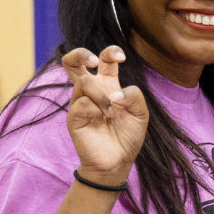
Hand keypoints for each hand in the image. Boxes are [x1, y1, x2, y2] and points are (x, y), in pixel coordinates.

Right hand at [59, 46, 147, 186]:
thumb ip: (135, 97)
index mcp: (108, 86)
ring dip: (101, 95)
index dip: (110, 52)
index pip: (104, 61)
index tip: (120, 57)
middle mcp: (91, 91)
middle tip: (94, 61)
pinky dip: (95, 109)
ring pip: (84, 82)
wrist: (118, 161)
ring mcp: (80, 102)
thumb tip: (116, 93)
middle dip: (81, 54)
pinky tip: (101, 120)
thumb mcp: (141, 114)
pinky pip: (81, 103)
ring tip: (110, 113)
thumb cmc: (128, 136)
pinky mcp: (73, 117)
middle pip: (74, 61)